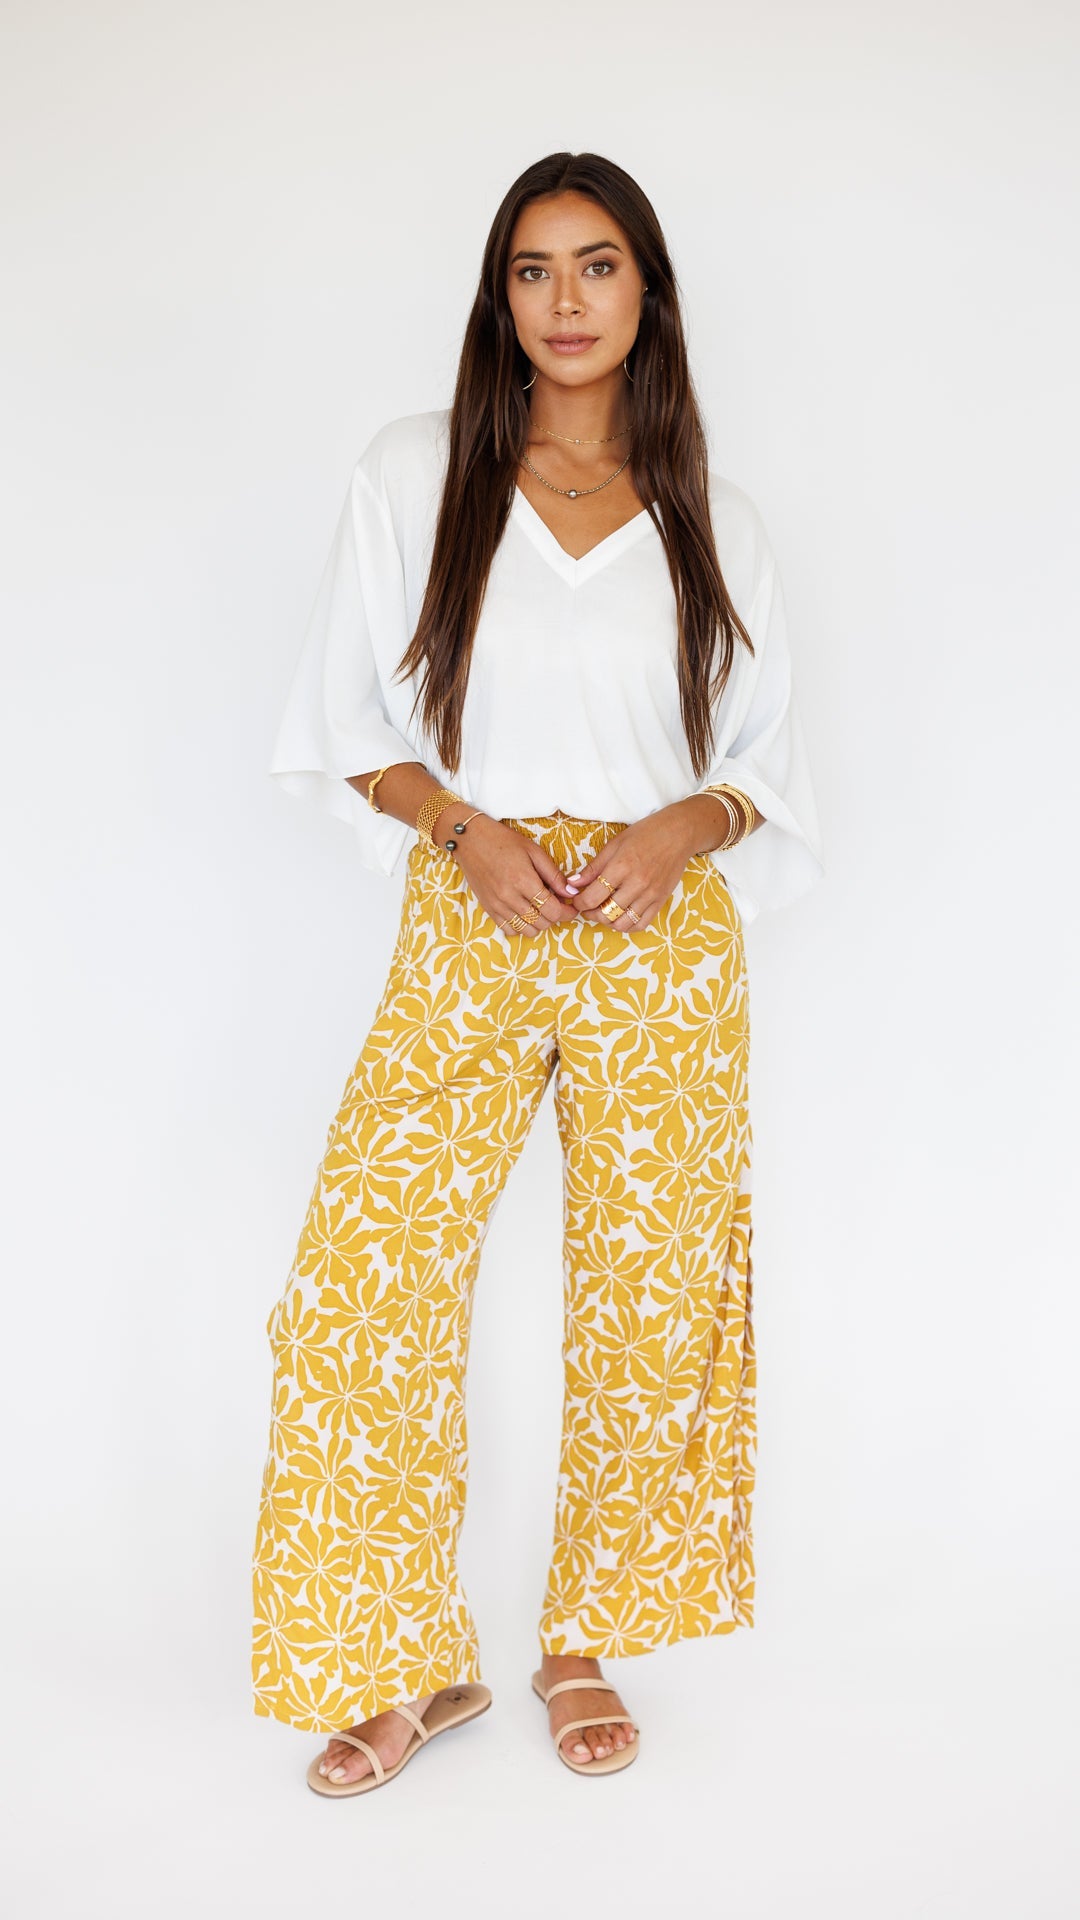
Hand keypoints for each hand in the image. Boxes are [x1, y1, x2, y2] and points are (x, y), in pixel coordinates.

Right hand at [433, 807, 579, 936]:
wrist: (470, 840)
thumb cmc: (504, 841)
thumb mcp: (534, 851)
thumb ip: (554, 875)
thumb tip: (571, 893)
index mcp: (524, 881)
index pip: (553, 910)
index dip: (567, 912)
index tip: (572, 909)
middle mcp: (510, 897)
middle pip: (542, 923)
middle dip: (555, 917)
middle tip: (557, 905)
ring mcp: (497, 905)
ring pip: (527, 931)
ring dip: (539, 924)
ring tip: (541, 910)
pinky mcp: (488, 909)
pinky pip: (509, 930)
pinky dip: (521, 927)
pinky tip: (524, 913)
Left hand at [564, 804, 700, 930]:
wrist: (679, 833)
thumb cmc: (646, 834)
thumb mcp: (614, 844)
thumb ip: (593, 867)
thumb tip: (572, 884)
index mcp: (621, 867)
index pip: (592, 897)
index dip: (579, 903)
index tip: (576, 900)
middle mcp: (636, 884)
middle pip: (605, 913)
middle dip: (590, 914)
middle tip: (587, 907)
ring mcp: (650, 895)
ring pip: (622, 923)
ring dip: (608, 922)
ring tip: (604, 912)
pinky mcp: (661, 901)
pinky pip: (641, 924)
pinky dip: (627, 926)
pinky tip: (621, 916)